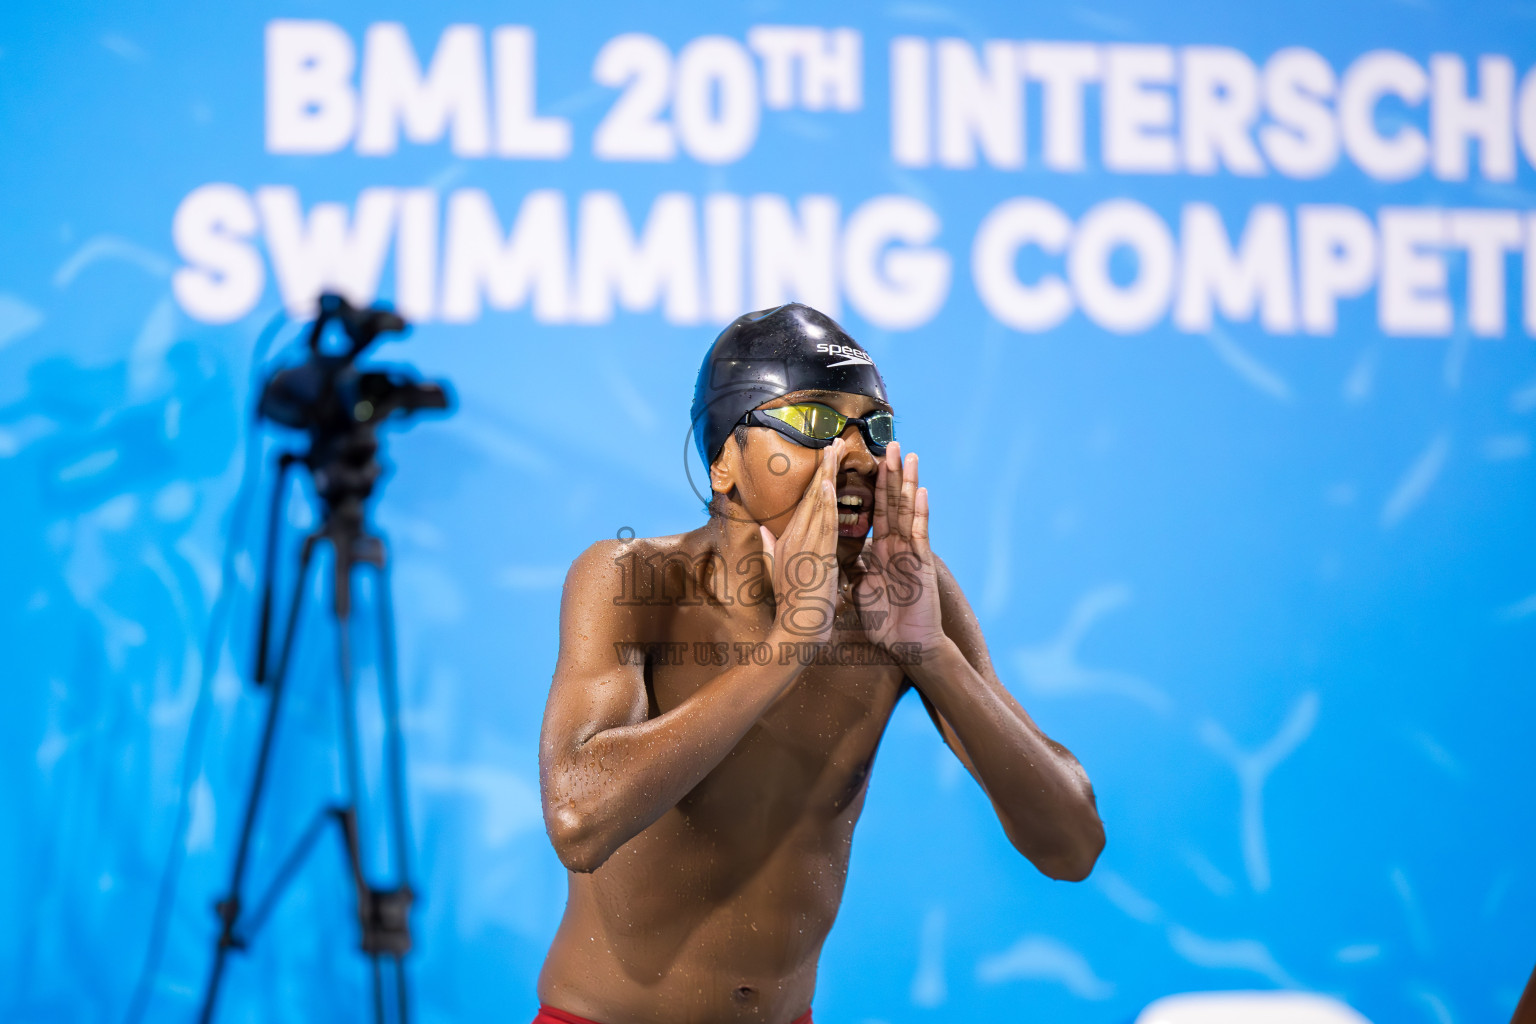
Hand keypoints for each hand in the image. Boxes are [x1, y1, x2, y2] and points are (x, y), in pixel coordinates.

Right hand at [758, 439, 842, 644]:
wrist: (797, 627)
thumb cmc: (793, 602)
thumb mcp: (779, 569)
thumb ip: (771, 546)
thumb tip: (761, 528)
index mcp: (788, 538)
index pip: (806, 501)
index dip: (817, 476)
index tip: (827, 455)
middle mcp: (795, 537)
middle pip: (811, 494)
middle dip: (825, 466)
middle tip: (837, 440)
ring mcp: (805, 545)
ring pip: (818, 503)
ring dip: (827, 475)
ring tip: (837, 450)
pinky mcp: (816, 555)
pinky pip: (822, 523)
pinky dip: (825, 503)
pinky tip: (829, 484)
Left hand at [851, 442, 944, 653]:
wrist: (907, 646)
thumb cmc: (886, 620)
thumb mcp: (861, 589)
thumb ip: (854, 568)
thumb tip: (840, 553)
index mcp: (880, 550)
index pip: (875, 511)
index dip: (873, 487)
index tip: (868, 461)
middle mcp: (896, 546)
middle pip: (893, 502)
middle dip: (892, 474)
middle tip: (891, 443)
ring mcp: (910, 552)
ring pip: (908, 511)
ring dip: (908, 482)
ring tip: (909, 455)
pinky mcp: (921, 564)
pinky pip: (920, 534)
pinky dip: (921, 512)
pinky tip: (921, 491)